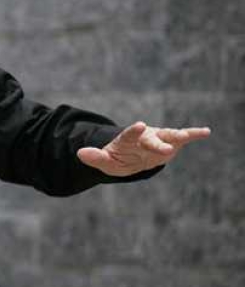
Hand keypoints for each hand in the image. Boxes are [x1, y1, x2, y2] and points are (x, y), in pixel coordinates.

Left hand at [76, 122, 210, 176]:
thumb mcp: (105, 161)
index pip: (128, 136)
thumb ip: (94, 157)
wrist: (132, 155)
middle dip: (158, 144)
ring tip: (190, 135)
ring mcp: (159, 138)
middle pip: (151, 139)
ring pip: (169, 136)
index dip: (133, 132)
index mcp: (127, 140)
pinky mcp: (171, 141)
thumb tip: (79, 154)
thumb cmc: (118, 158)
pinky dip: (194, 134)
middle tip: (167, 149)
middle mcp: (144, 136)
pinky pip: (183, 137)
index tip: (138, 125)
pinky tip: (206, 132)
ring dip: (178, 137)